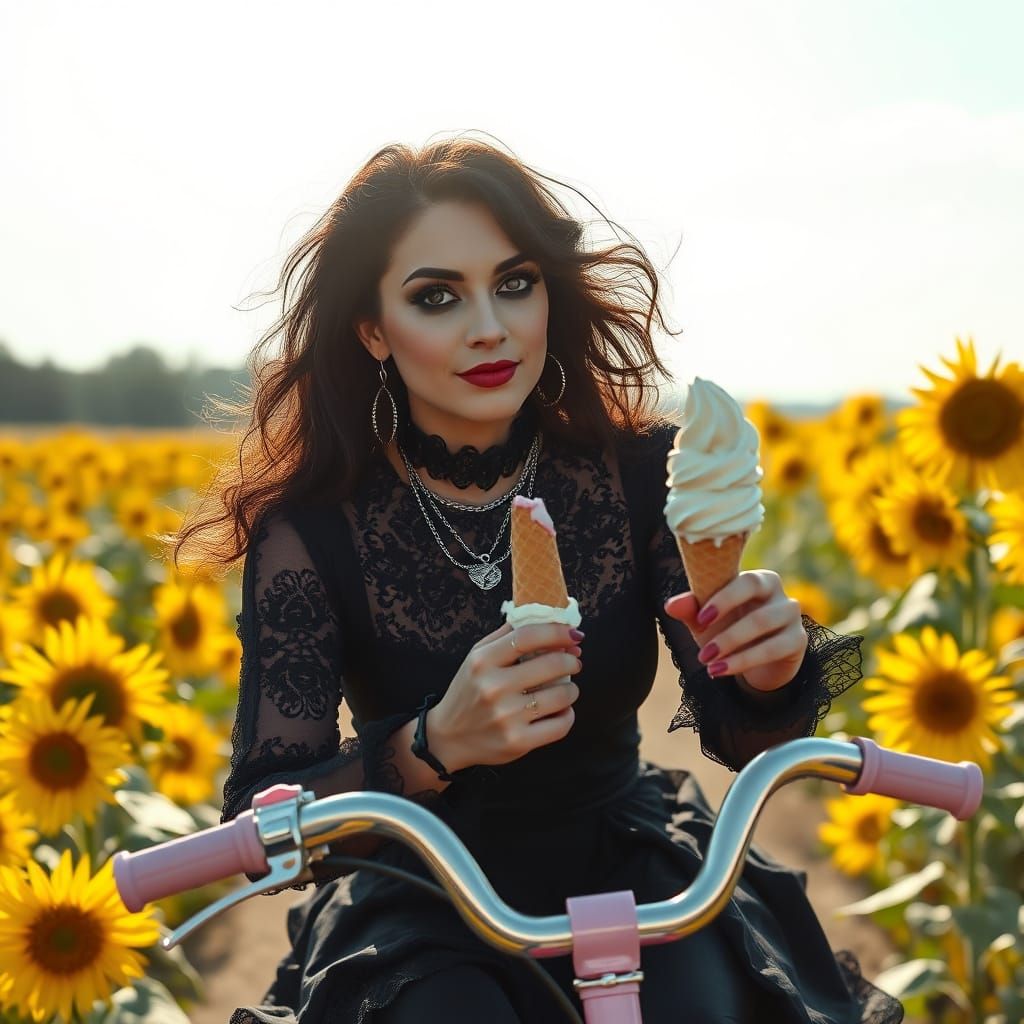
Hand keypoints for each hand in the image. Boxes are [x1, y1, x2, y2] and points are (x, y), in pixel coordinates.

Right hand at [429, 620, 582, 771]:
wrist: (449, 737)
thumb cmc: (469, 691)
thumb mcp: (477, 657)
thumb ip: (507, 635)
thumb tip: (548, 619)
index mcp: (483, 661)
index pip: (528, 636)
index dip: (557, 632)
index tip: (573, 634)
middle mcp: (493, 687)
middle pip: (552, 664)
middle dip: (571, 660)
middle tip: (573, 662)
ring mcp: (506, 717)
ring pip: (562, 695)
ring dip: (571, 689)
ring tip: (566, 688)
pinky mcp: (518, 742)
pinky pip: (560, 724)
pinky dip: (567, 714)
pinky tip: (560, 710)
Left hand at [664, 570, 806, 693]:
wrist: (755, 660)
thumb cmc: (727, 628)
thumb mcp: (706, 622)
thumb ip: (690, 610)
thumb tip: (670, 605)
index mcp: (754, 578)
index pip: (742, 579)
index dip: (722, 597)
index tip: (700, 619)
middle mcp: (777, 590)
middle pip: (754, 596)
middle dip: (725, 624)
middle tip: (702, 651)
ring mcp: (791, 613)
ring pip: (762, 623)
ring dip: (731, 645)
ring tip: (707, 663)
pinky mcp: (798, 639)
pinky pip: (773, 648)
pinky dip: (744, 661)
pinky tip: (720, 670)